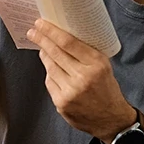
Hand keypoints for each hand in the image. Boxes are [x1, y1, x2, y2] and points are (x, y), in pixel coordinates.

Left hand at [26, 19, 133, 139]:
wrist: (111, 119)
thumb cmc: (107, 89)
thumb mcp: (104, 66)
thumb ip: (85, 53)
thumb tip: (61, 37)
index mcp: (96, 64)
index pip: (68, 43)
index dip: (51, 32)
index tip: (41, 24)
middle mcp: (83, 77)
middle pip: (55, 53)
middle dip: (41, 40)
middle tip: (33, 31)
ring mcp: (70, 91)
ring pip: (50, 67)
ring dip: (45, 56)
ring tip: (43, 49)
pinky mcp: (62, 103)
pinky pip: (50, 82)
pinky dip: (50, 74)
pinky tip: (54, 71)